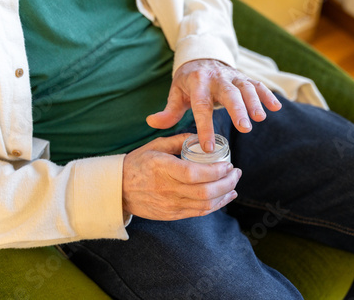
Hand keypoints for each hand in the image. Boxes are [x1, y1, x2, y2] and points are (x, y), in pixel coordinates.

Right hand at [122, 134, 239, 220]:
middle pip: (204, 192)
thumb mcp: (155, 146)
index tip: (228, 163)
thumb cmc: (137, 164)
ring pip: (205, 205)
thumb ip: (179, 140)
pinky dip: (216, 205)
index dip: (215, 171)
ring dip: (224, 194)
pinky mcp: (172, 215)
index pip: (194, 174)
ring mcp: (170, 205)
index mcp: (162, 168)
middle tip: (236, 172)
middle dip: (226, 183)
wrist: (117, 190)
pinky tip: (225, 196)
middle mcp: (167, 189)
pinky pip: (199, 212)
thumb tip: (201, 138)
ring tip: (234, 183)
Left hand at [146, 59, 281, 152]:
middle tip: (245, 129)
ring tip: (260, 118)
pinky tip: (277, 108)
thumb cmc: (188, 81)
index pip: (201, 106)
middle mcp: (217, 78)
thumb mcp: (176, 92)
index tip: (208, 147)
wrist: (202, 56)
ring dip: (255, 102)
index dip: (204, 126)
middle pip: (228, 94)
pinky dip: (268, 95)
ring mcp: (233, 76)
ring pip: (246, 88)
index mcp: (197, 83)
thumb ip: (168, 110)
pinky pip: (258, 85)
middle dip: (237, 110)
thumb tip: (151, 123)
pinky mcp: (244, 77)